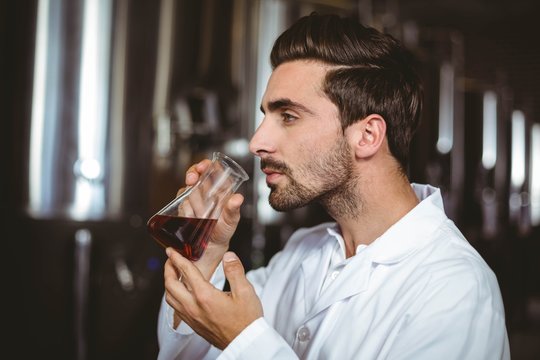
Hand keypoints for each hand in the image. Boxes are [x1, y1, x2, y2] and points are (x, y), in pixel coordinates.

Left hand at [164, 248, 262, 349]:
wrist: (245, 342)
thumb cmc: (246, 320)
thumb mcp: (246, 292)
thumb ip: (235, 271)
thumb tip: (228, 256)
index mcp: (205, 296)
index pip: (186, 272)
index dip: (177, 258)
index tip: (172, 251)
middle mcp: (194, 307)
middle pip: (171, 285)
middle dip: (168, 269)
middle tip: (171, 259)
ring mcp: (192, 317)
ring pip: (170, 298)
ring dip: (168, 283)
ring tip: (173, 274)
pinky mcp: (193, 324)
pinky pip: (175, 308)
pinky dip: (173, 296)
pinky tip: (181, 292)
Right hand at [181, 159, 244, 278]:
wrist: (208, 248)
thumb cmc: (223, 232)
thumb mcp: (231, 222)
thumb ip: (233, 210)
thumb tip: (238, 198)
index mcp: (219, 190)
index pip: (213, 170)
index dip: (208, 165)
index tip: (204, 166)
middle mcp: (205, 191)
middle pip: (196, 173)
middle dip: (192, 173)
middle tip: (192, 179)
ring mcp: (193, 199)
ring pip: (187, 189)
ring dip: (190, 198)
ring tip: (198, 213)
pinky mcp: (183, 208)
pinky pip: (180, 203)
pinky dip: (185, 209)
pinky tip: (191, 218)